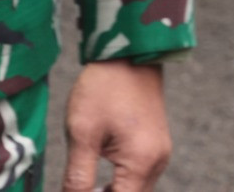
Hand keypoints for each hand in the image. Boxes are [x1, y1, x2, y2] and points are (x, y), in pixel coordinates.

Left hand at [63, 60, 170, 191]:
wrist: (128, 54)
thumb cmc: (104, 90)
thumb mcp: (82, 136)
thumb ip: (78, 179)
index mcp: (141, 162)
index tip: (74, 191)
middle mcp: (157, 162)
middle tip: (75, 188)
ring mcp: (159, 153)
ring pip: (135, 191)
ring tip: (82, 187)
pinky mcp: (155, 146)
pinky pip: (138, 178)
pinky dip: (119, 185)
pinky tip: (96, 181)